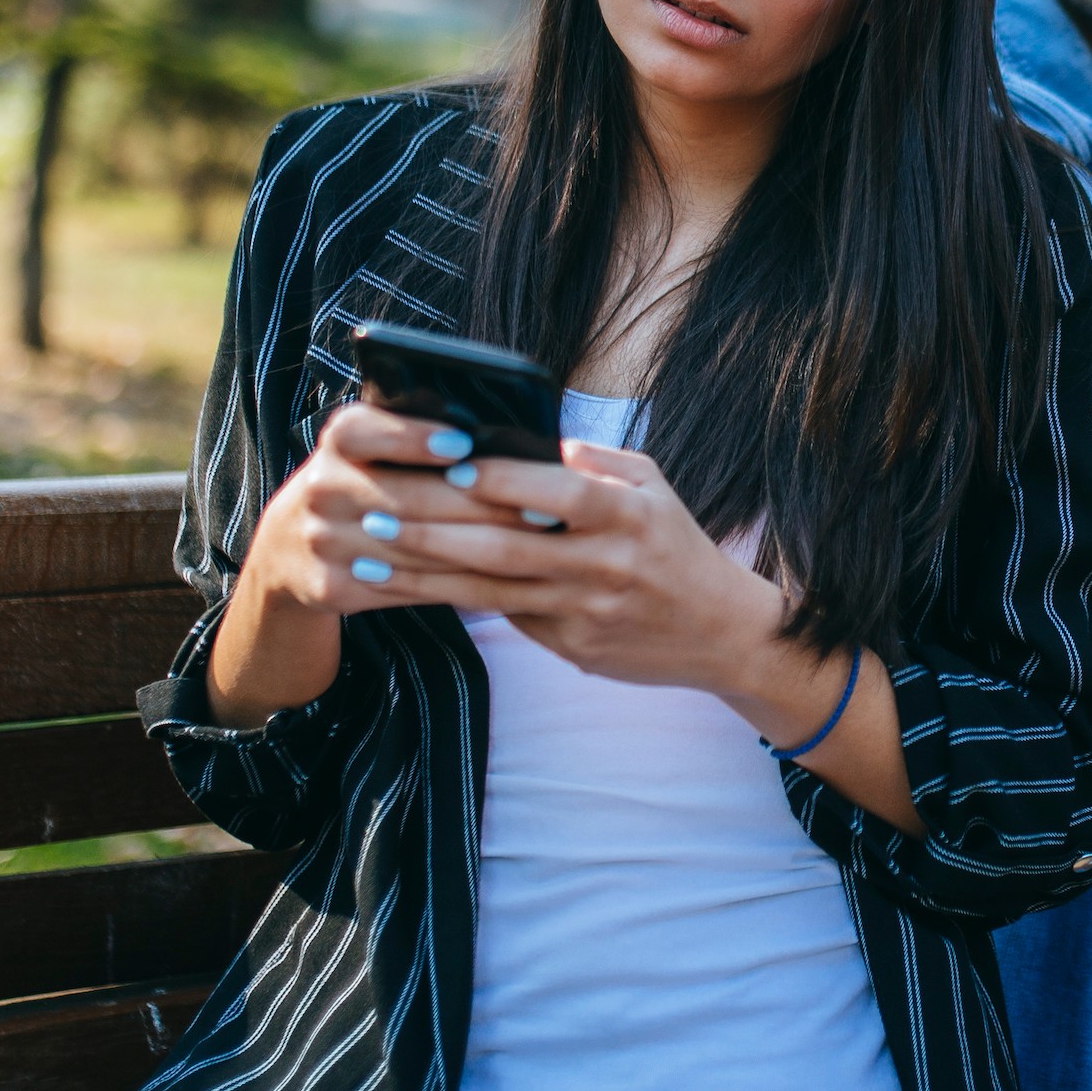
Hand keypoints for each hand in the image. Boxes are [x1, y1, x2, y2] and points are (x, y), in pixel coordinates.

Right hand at [234, 403, 532, 617]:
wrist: (289, 546)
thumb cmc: (363, 479)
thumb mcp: (373, 447)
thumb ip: (420, 434)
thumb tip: (501, 435)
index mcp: (338, 440)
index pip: (368, 430)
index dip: (414, 437)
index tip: (464, 443)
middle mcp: (322, 488)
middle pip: (409, 498)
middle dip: (482, 505)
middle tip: (541, 508)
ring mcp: (322, 541)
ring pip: (416, 549)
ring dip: (480, 549)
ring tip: (534, 545)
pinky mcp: (331, 587)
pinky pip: (405, 587)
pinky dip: (455, 583)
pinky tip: (499, 578)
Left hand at [400, 437, 789, 696]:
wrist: (721, 632)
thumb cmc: (676, 545)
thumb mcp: (651, 486)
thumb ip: (592, 462)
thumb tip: (527, 441)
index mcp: (628, 515)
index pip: (557, 493)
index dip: (501, 480)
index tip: (449, 464)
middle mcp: (606, 566)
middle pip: (506, 547)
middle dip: (433, 529)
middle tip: (375, 510)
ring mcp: (587, 613)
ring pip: (491, 591)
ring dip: (424, 573)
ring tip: (370, 554)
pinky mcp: (574, 649)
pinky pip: (506, 619)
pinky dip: (453, 602)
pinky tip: (409, 588)